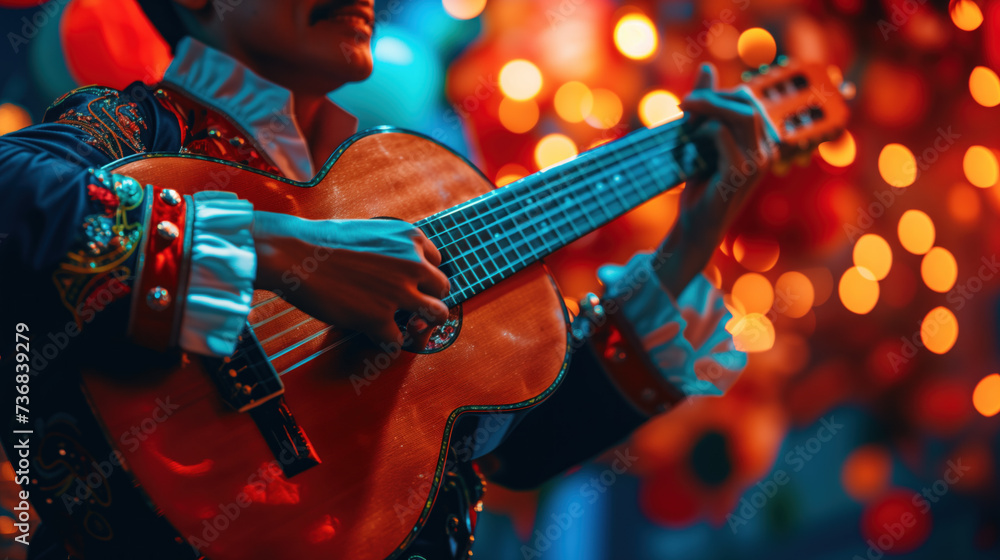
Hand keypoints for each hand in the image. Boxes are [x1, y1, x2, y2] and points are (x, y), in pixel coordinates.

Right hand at [252, 212, 450, 346]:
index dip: (423, 277)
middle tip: (412, 309)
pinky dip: (389, 343)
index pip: (436, 263)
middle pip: (442, 289)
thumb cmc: (323, 241)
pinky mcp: (380, 318)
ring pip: (438, 315)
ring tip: (409, 327)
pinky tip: (376, 338)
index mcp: (411, 238)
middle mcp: (413, 263)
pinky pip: (399, 340)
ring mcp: (399, 292)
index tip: (410, 285)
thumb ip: (394, 249)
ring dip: (424, 324)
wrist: (294, 254)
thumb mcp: (372, 231)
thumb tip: (402, 270)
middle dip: (429, 300)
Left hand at [655, 63, 776, 296]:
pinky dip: (702, 132)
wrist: (695, 226)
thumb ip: (708, 106)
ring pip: (739, 115)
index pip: (749, 101)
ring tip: (684, 115)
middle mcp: (768, 151)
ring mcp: (757, 163)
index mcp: (764, 143)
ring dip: (707, 109)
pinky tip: (690, 144)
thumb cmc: (700, 185)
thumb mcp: (703, 141)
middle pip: (747, 104)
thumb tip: (706, 67)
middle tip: (684, 104)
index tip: (691, 103)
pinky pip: (721, 135)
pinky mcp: (739, 173)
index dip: (719, 95)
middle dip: (713, 98)